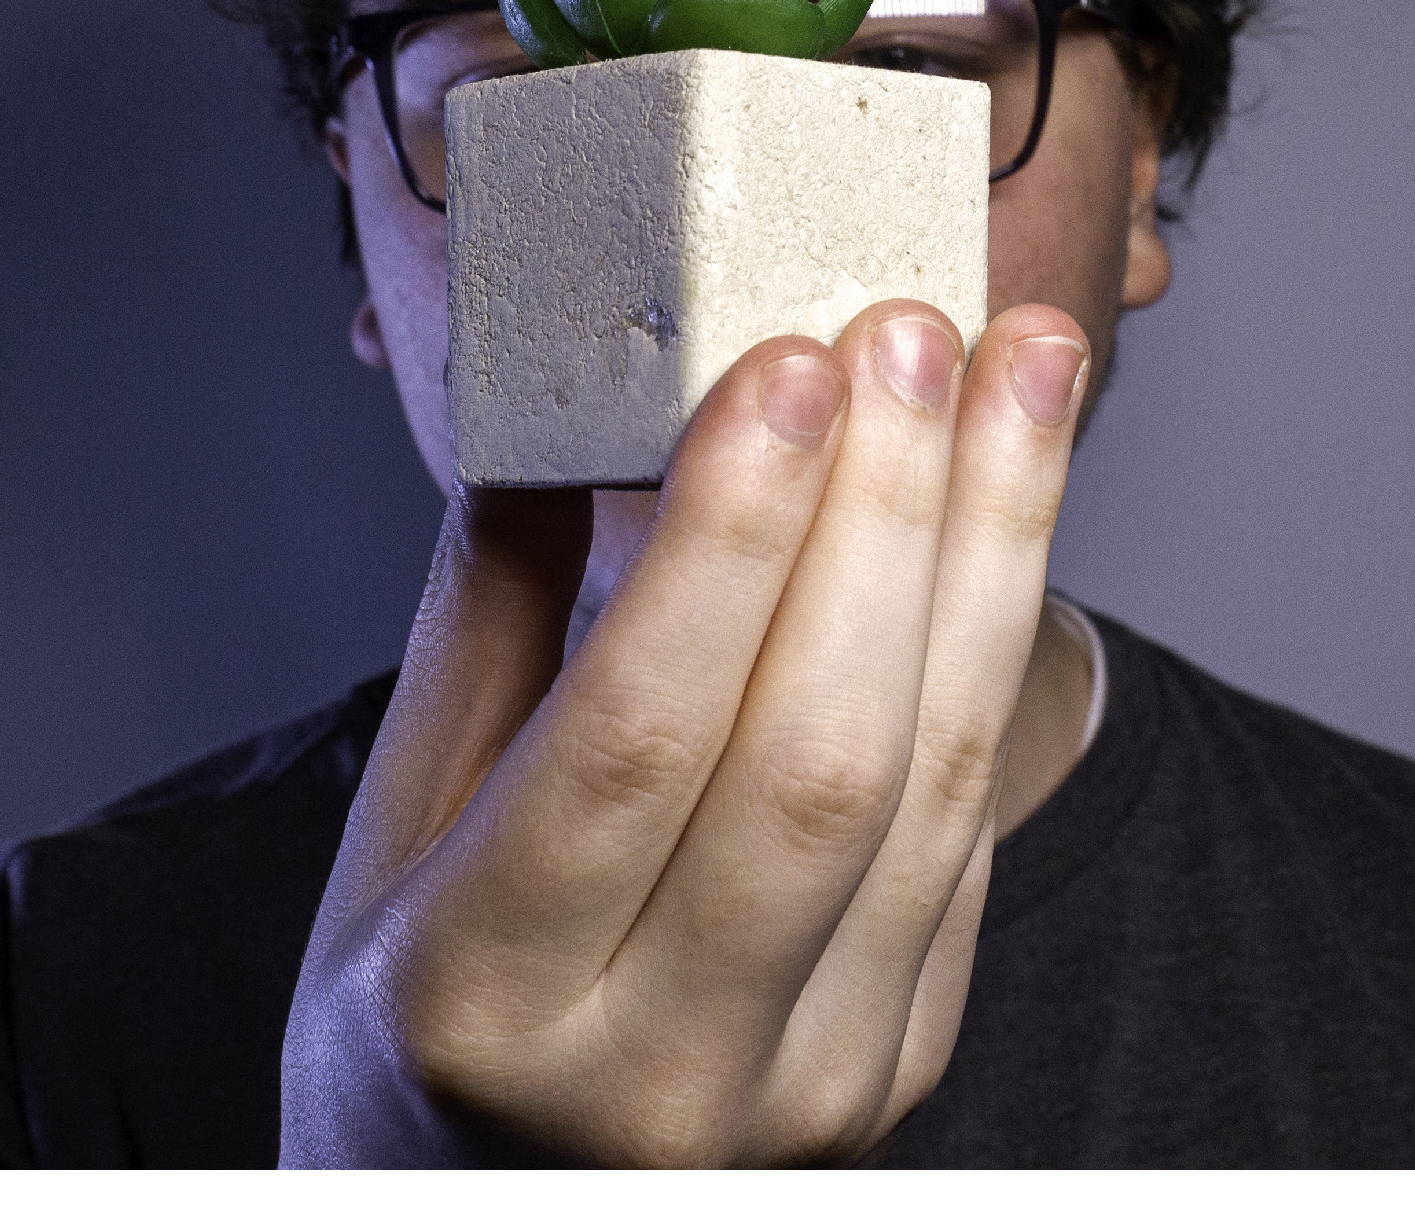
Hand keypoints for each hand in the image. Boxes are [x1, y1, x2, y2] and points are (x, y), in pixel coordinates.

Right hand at [279, 298, 1091, 1166]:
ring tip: (1023, 372)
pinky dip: (993, 646)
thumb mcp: (392, 840)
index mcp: (482, 999)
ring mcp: (808, 1087)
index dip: (729, 538)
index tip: (787, 364)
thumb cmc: (418, 1020)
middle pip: (819, 754)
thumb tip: (576, 414)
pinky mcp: (900, 1065)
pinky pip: (963, 829)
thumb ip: (487, 626)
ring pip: (934, 782)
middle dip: (887, 512)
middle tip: (914, 328)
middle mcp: (657, 1068)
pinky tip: (1008, 505)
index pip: (637, 737)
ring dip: (992, 551)